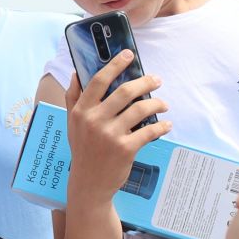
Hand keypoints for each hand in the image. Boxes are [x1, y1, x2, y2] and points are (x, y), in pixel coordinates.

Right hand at [63, 51, 170, 207]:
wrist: (89, 184)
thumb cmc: (83, 151)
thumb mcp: (72, 124)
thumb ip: (73, 98)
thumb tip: (77, 74)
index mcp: (81, 111)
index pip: (99, 81)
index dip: (115, 65)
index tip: (129, 55)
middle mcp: (94, 120)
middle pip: (125, 91)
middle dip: (146, 82)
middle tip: (157, 80)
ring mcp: (110, 135)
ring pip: (140, 109)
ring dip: (157, 103)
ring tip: (163, 104)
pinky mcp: (126, 148)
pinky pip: (149, 131)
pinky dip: (161, 126)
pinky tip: (166, 124)